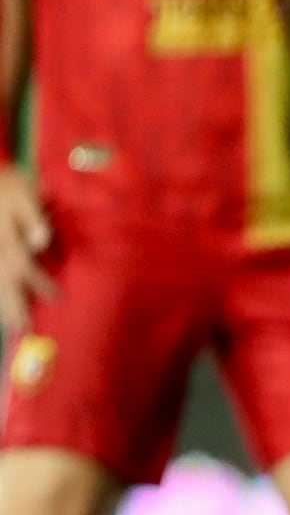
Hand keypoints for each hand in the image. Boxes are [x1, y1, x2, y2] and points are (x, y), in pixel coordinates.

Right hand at [0, 160, 53, 339]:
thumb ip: (32, 219)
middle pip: (4, 284)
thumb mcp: (22, 194)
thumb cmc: (5, 184)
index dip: (41, 285)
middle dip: (14, 308)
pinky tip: (0, 308)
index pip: (25, 270)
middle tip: (25, 330)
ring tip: (10, 326)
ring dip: (0, 304)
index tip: (57, 298)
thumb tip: (40, 242)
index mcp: (8, 242)